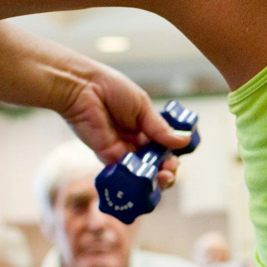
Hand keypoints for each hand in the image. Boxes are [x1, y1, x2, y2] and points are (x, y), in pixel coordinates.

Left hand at [57, 62, 187, 188]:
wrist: (82, 87)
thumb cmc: (111, 89)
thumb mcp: (143, 107)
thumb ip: (160, 128)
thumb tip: (183, 141)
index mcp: (145, 128)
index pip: (163, 150)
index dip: (171, 158)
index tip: (176, 160)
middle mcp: (134, 142)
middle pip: (154, 165)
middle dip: (166, 172)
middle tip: (170, 171)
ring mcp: (121, 151)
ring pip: (141, 173)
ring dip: (154, 179)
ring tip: (162, 177)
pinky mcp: (106, 157)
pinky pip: (124, 173)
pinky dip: (136, 178)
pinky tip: (145, 177)